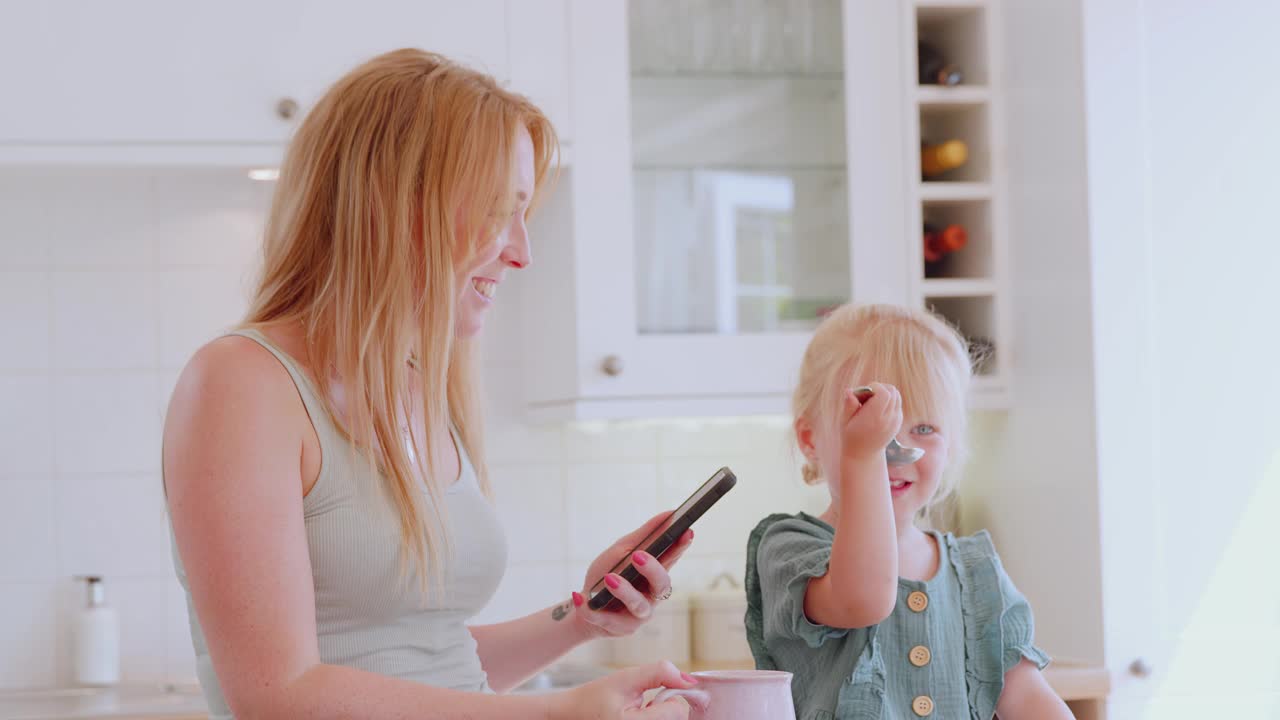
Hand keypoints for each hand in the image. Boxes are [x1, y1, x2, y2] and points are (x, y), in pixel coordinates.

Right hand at [553, 661, 695, 719]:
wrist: (571, 716)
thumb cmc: (594, 698)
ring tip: (638, 714)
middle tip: (643, 705)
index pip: (677, 712)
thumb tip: (690, 680)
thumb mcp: (625, 678)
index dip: (668, 698)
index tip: (652, 695)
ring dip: (661, 718)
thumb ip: (659, 673)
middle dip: (665, 710)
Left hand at [571, 512, 694, 638]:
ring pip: (638, 605)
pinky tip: (580, 596)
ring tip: (609, 578)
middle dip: (652, 569)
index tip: (687, 531)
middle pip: (662, 584)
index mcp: (655, 573)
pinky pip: (607, 619)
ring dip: (624, 591)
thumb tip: (669, 514)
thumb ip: (644, 535)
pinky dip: (590, 608)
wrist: (585, 606)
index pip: (672, 558)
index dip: (681, 546)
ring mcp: (639, 614)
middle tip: (638, 556)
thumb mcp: (621, 551)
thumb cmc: (608, 575)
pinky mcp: (622, 628)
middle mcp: (652, 595)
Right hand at [840, 382, 901, 462]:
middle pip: (892, 391)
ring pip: (897, 395)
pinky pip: (897, 403)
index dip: (875, 387)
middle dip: (880, 388)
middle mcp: (888, 419)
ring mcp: (896, 420)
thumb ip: (849, 405)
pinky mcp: (899, 421)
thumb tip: (849, 390)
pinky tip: (877, 410)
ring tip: (873, 403)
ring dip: (885, 393)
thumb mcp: (845, 421)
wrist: (864, 455)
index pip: (885, 393)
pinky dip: (889, 401)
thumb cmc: (851, 436)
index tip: (864, 394)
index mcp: (875, 418)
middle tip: (867, 398)